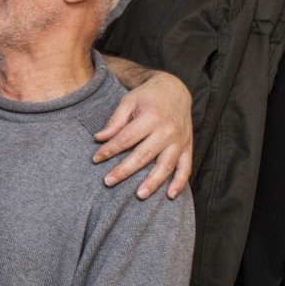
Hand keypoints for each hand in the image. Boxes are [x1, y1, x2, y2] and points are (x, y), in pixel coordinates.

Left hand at [94, 71, 192, 199]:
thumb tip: (99, 139)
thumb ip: (115, 121)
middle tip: (108, 181)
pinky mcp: (188, 147)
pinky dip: (179, 183)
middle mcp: (168, 130)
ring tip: (139, 195)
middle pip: (143, 155)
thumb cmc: (147, 96)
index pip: (126, 139)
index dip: (110, 150)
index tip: (96, 158)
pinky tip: (170, 195)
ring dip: (153, 183)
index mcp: (152, 117)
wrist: (175, 90)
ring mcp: (180, 141)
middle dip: (124, 170)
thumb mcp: (128, 101)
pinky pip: (186, 168)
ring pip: (166, 166)